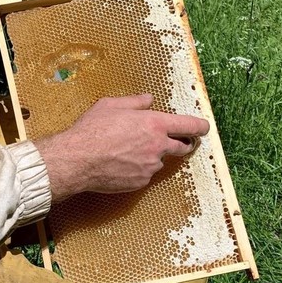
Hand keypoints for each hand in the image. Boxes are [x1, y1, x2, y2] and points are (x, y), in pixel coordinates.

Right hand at [34, 94, 209, 200]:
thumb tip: (148, 100)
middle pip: (182, 147)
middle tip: (175, 140)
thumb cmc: (92, 130)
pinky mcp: (141, 182)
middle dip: (182, 143)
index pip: (189, 125)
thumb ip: (135, 102)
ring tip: (127, 151)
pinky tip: (120, 163)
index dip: (201, 126)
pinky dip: (137, 168)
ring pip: (159, 160)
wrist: (77, 160)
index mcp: (154, 124)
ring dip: (151, 155)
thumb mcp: (111, 105)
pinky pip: (144, 174)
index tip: (205, 127)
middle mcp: (158, 146)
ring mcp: (150, 166)